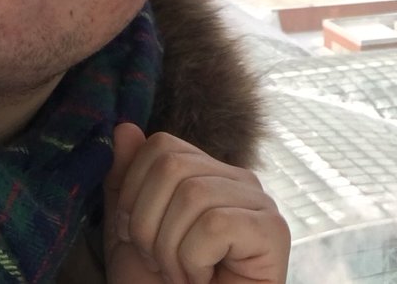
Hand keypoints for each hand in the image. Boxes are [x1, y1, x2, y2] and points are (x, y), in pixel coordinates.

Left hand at [103, 123, 290, 283]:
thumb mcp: (128, 237)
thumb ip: (124, 184)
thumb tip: (123, 127)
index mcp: (208, 175)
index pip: (161, 146)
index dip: (133, 195)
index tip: (138, 242)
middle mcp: (238, 180)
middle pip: (172, 166)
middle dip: (148, 226)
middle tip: (162, 265)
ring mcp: (260, 203)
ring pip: (192, 195)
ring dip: (171, 251)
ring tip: (184, 276)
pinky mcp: (273, 231)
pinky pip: (215, 225)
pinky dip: (195, 262)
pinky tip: (206, 280)